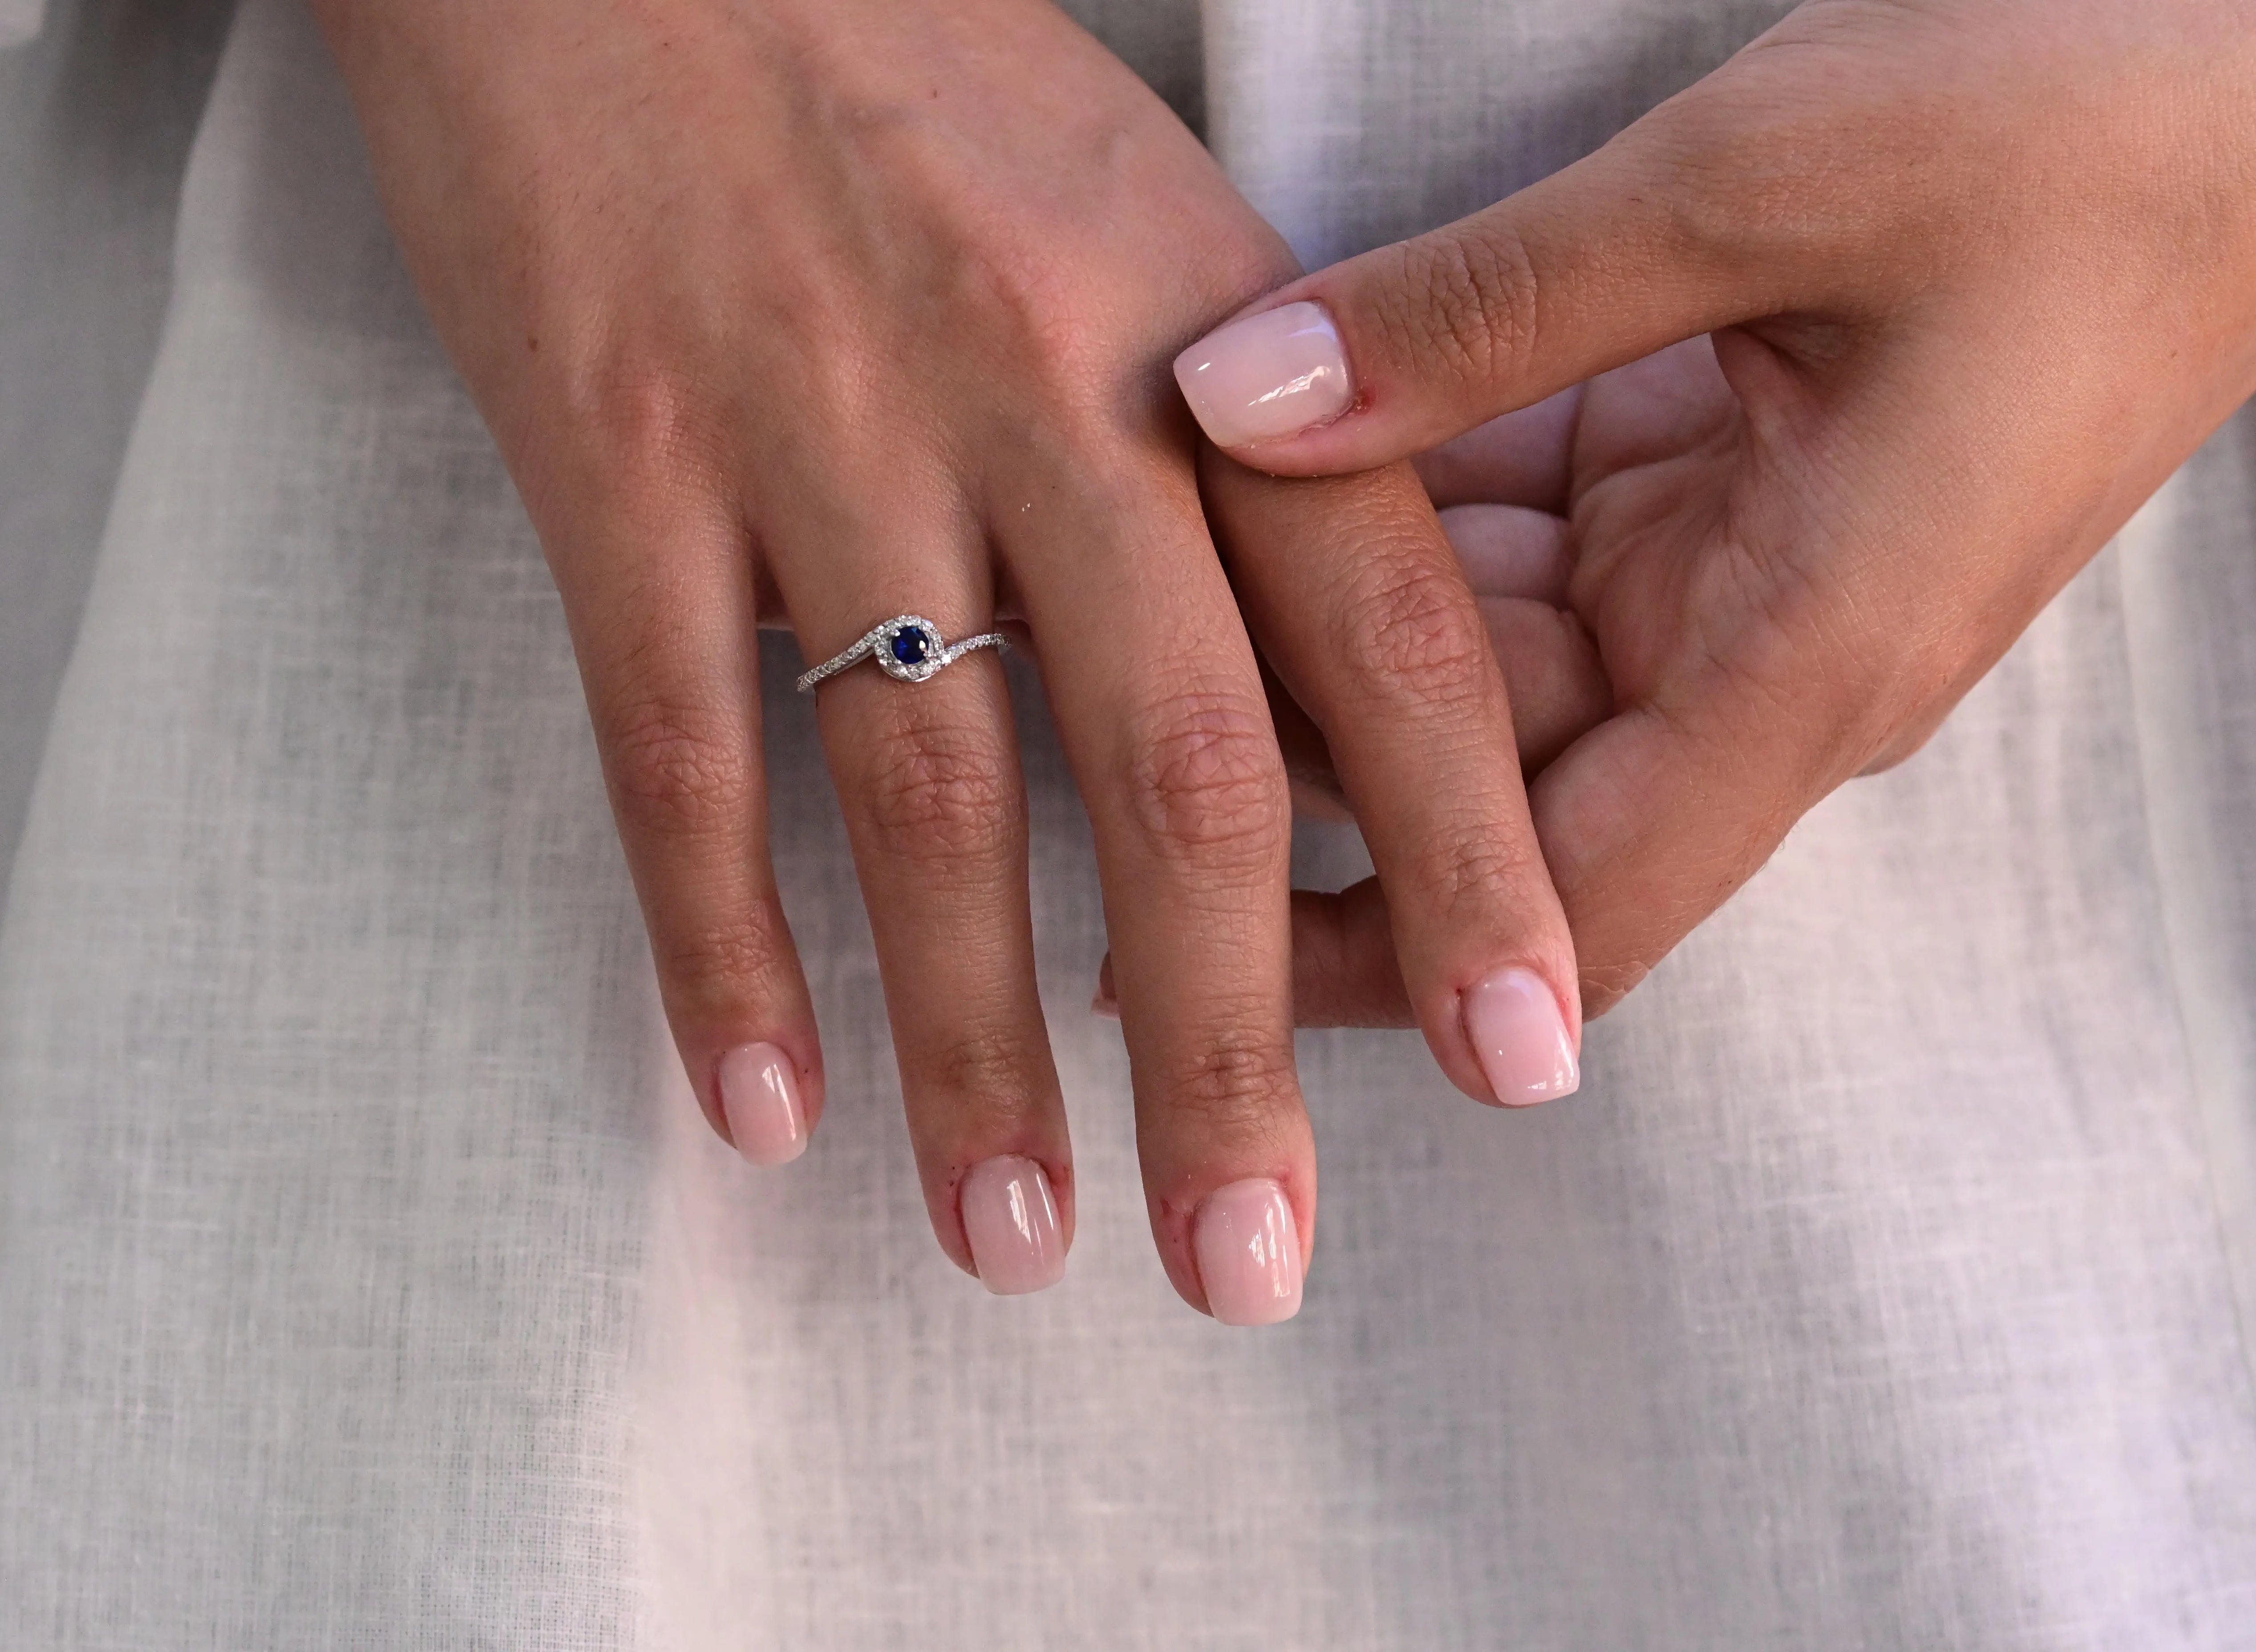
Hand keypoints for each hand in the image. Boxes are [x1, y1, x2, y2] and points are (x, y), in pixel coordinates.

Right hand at [312, 0, 1579, 1318]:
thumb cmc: (909, 62)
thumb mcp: (1136, 212)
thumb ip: (1239, 449)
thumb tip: (1315, 714)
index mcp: (1204, 338)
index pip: (1381, 642)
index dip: (1473, 863)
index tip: (1535, 1060)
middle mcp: (1035, 399)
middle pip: (1173, 778)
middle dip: (1231, 1045)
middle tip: (1253, 1260)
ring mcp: (818, 437)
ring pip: (924, 800)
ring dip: (975, 1047)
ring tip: (1016, 1239)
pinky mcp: (616, 459)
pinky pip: (675, 744)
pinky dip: (719, 944)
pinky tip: (764, 1108)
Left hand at [1174, 0, 2255, 1020]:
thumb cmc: (2092, 121)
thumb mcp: (1754, 192)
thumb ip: (1480, 313)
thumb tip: (1229, 399)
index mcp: (1812, 657)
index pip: (1572, 910)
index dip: (1384, 964)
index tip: (1199, 972)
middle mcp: (1776, 650)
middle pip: (1500, 775)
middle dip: (1318, 745)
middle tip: (1100, 680)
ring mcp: (1756, 561)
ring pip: (1506, 644)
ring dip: (1354, 602)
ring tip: (1152, 549)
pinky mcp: (1740, 467)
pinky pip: (1547, 521)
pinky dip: (1430, 483)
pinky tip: (1293, 426)